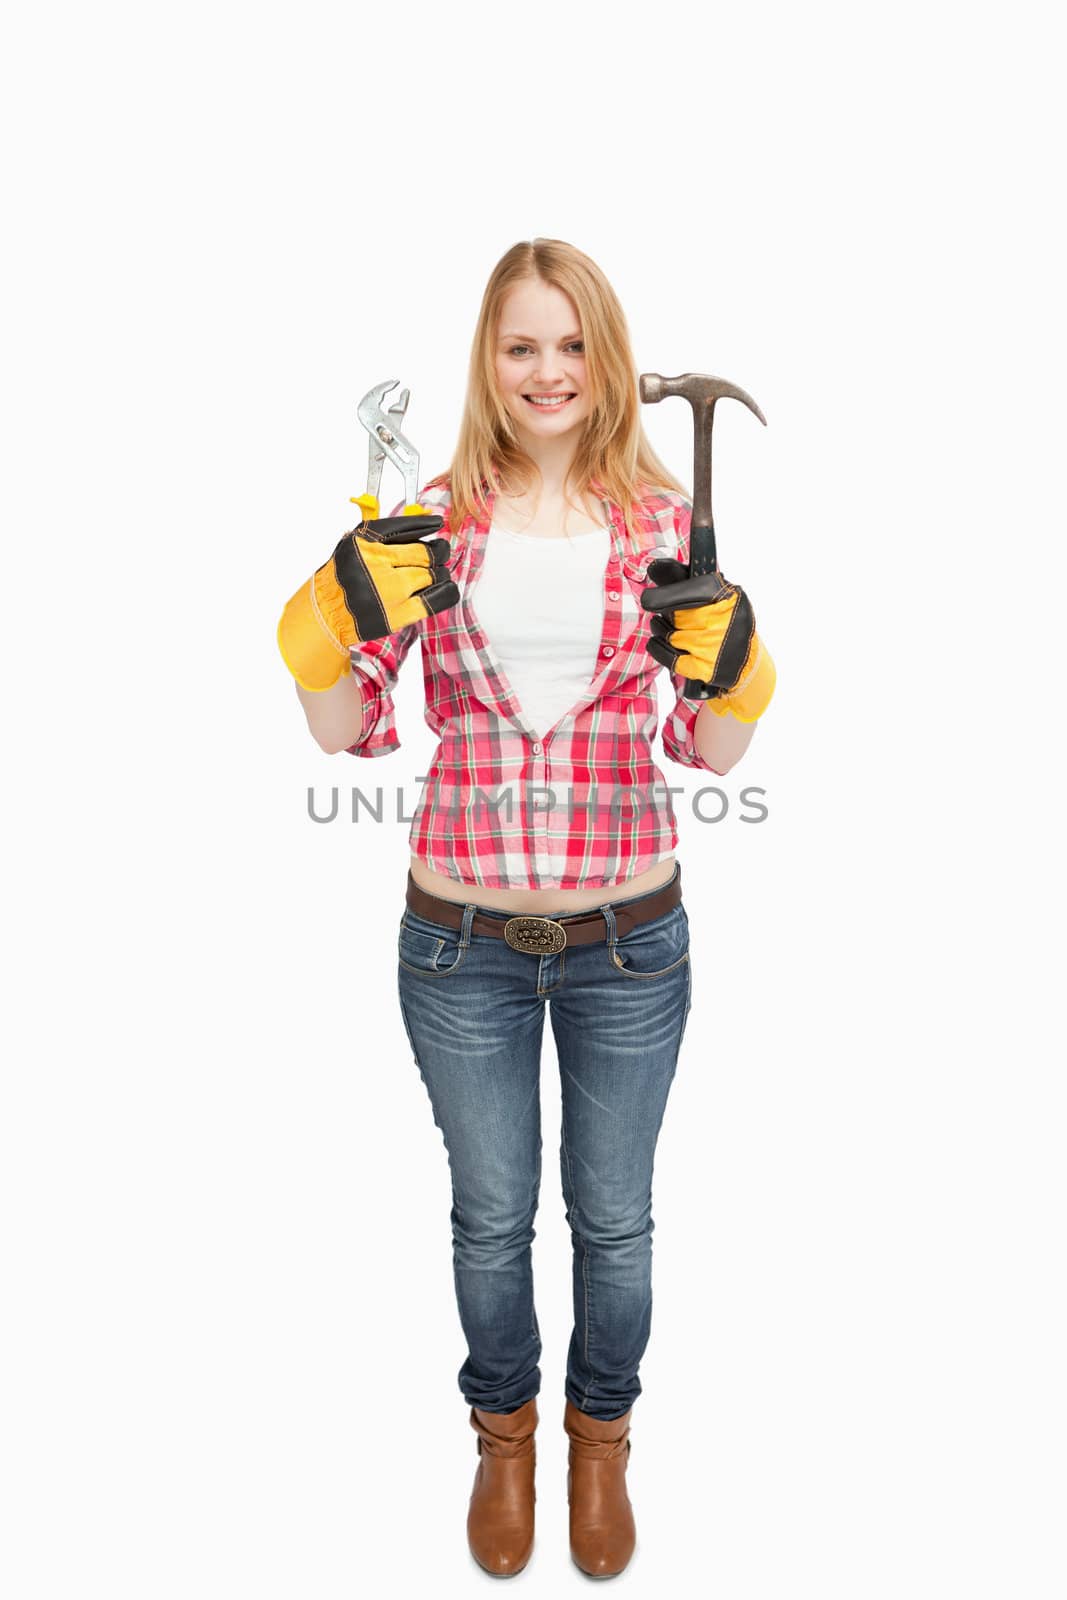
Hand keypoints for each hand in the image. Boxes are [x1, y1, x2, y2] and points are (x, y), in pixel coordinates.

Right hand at [278, 513, 459, 691]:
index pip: (404, 527)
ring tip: (438, 573)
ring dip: (440, 573)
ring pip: (432, 575)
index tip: (436, 523)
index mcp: (365, 543)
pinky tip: (446, 587)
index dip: (425, 524)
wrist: (326, 614)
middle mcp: (377, 564)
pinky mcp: (398, 613)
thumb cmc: (340, 581)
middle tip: (441, 553)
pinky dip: (446, 591)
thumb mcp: (352, 548)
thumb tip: (417, 524)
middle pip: (425, 553)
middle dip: (438, 552)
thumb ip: (380, 537)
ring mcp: (389, 590)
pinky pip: (434, 599)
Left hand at [640, 557, 775, 721]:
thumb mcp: (717, 593)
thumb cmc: (725, 619)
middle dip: (666, 612)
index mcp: (727, 596)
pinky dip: (659, 648)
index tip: (648, 598)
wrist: (745, 659)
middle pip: (675, 613)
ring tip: (665, 625)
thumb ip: (686, 580)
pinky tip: (659, 641)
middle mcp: (722, 621)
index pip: (688, 592)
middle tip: (666, 612)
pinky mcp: (704, 667)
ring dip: (661, 629)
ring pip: (670, 634)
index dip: (664, 595)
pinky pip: (669, 656)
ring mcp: (713, 646)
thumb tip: (654, 566)